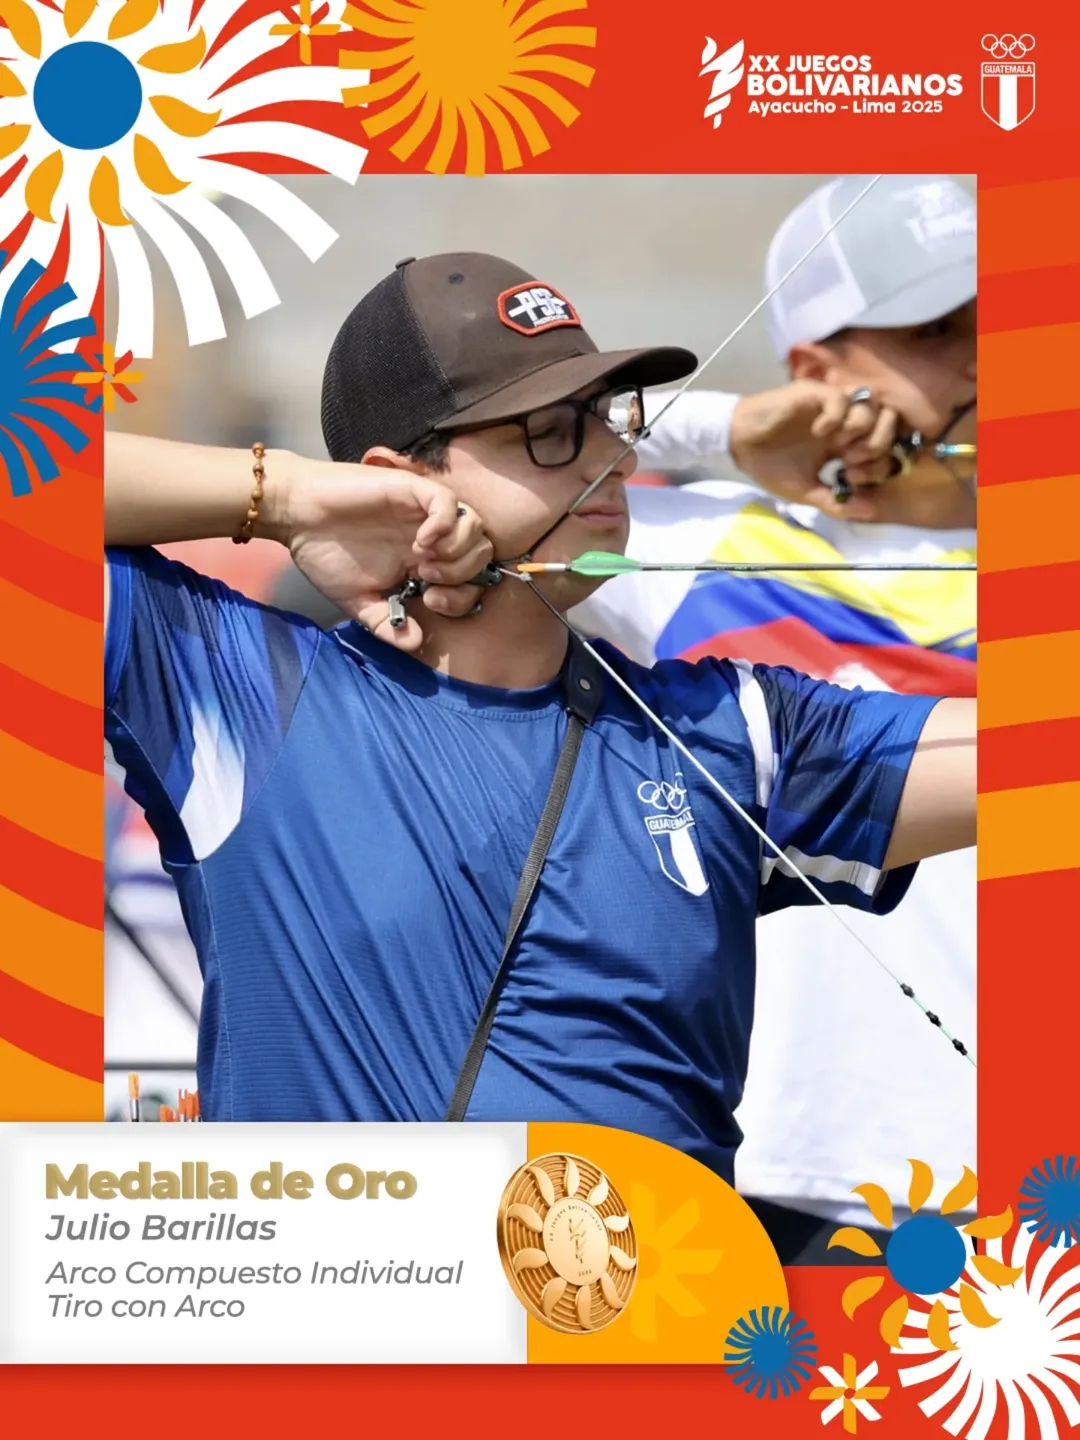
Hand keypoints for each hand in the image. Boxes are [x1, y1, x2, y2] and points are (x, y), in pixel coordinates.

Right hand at [275, 458, 494, 651]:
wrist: (294, 517)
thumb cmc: (322, 554)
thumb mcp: (355, 600)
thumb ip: (386, 623)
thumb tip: (415, 643)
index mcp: (423, 561)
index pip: (471, 579)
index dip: (463, 596)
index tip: (430, 602)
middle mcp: (431, 536)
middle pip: (481, 552)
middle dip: (464, 573)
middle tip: (427, 580)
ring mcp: (423, 512)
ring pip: (474, 525)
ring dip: (457, 550)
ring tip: (423, 560)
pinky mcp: (411, 490)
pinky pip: (449, 502)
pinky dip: (444, 524)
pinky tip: (421, 541)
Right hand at [728, 381, 899, 518]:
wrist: (739, 445)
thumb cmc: (770, 466)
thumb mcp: (805, 491)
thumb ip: (835, 501)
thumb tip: (869, 512)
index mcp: (845, 445)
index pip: (884, 447)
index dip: (878, 464)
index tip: (852, 478)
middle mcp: (845, 422)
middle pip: (888, 420)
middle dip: (879, 443)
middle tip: (853, 460)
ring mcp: (832, 406)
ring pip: (870, 404)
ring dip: (861, 428)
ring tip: (838, 444)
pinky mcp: (814, 394)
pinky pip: (840, 398)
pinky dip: (836, 416)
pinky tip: (818, 431)